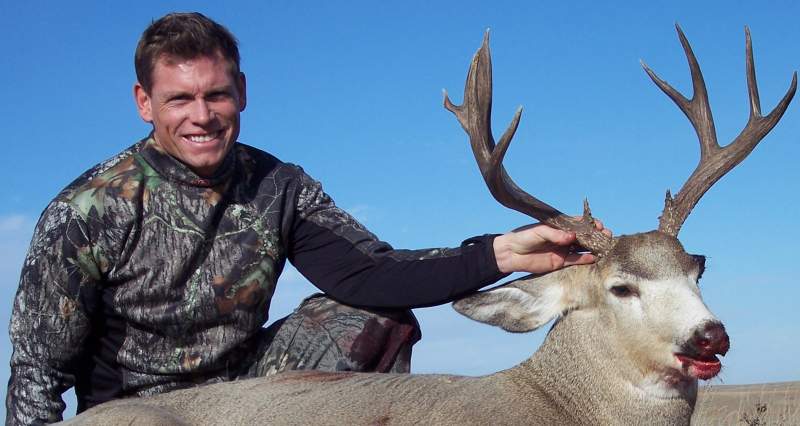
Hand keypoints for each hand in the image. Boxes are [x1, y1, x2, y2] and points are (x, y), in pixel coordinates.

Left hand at [493, 219, 611, 273]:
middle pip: (584, 236)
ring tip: (605, 247)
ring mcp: (563, 249)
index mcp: (559, 226)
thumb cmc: (523, 237)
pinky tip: (594, 258)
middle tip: (606, 236)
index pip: (578, 223)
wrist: (511, 254)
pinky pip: (576, 260)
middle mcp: (563, 237)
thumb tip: (571, 237)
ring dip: (594, 247)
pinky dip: (585, 259)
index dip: (590, 224)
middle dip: (596, 235)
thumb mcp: (538, 232)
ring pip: (583, 248)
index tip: (598, 225)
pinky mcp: (560, 262)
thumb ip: (555, 235)